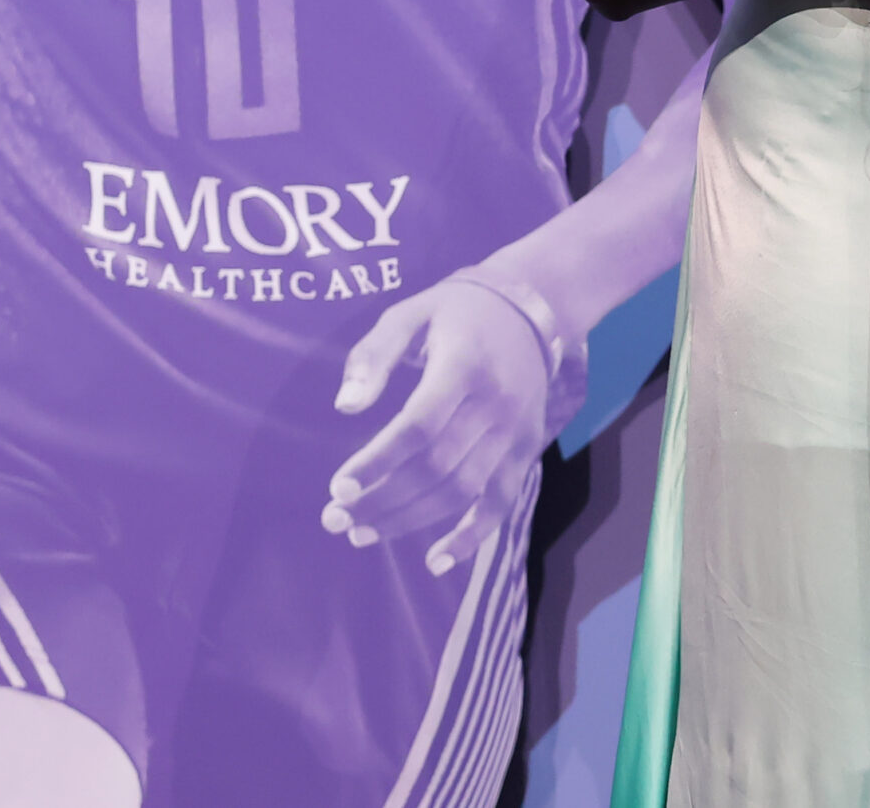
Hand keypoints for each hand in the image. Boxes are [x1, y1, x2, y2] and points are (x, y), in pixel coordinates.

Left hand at [321, 278, 551, 574]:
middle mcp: (495, 404)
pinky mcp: (525, 450)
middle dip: (381, 500)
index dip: (378, 461)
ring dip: (410, 520)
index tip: (337, 486)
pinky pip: (501, 502)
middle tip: (335, 519)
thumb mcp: (409, 313)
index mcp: (464, 365)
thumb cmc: (456, 312)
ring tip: (362, 534)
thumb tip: (345, 406)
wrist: (534, 307)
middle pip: (436, 466)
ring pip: (462, 490)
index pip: (419, 425)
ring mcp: (515, 431)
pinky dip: (471, 536)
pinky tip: (436, 561)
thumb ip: (375, 355)